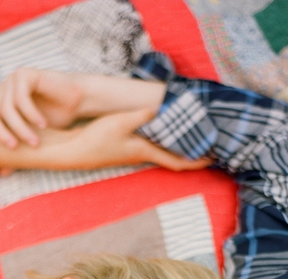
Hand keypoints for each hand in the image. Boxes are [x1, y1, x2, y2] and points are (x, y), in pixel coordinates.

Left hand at [0, 68, 83, 147]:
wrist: (78, 101)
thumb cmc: (56, 120)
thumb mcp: (33, 140)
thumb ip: (17, 153)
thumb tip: (0, 173)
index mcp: (0, 105)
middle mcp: (3, 92)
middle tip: (14, 148)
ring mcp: (12, 82)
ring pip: (7, 108)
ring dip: (21, 128)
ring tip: (36, 143)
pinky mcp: (25, 75)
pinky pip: (21, 97)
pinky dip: (31, 114)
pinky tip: (44, 124)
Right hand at [33, 107, 213, 171]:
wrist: (73, 151)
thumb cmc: (95, 140)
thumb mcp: (119, 123)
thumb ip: (141, 116)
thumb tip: (161, 108)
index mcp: (144, 152)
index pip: (177, 160)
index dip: (196, 161)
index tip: (214, 159)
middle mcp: (141, 155)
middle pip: (173, 158)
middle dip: (192, 155)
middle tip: (210, 148)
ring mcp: (133, 153)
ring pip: (163, 153)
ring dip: (178, 148)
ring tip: (193, 140)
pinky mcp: (126, 149)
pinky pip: (153, 147)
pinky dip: (164, 142)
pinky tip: (166, 134)